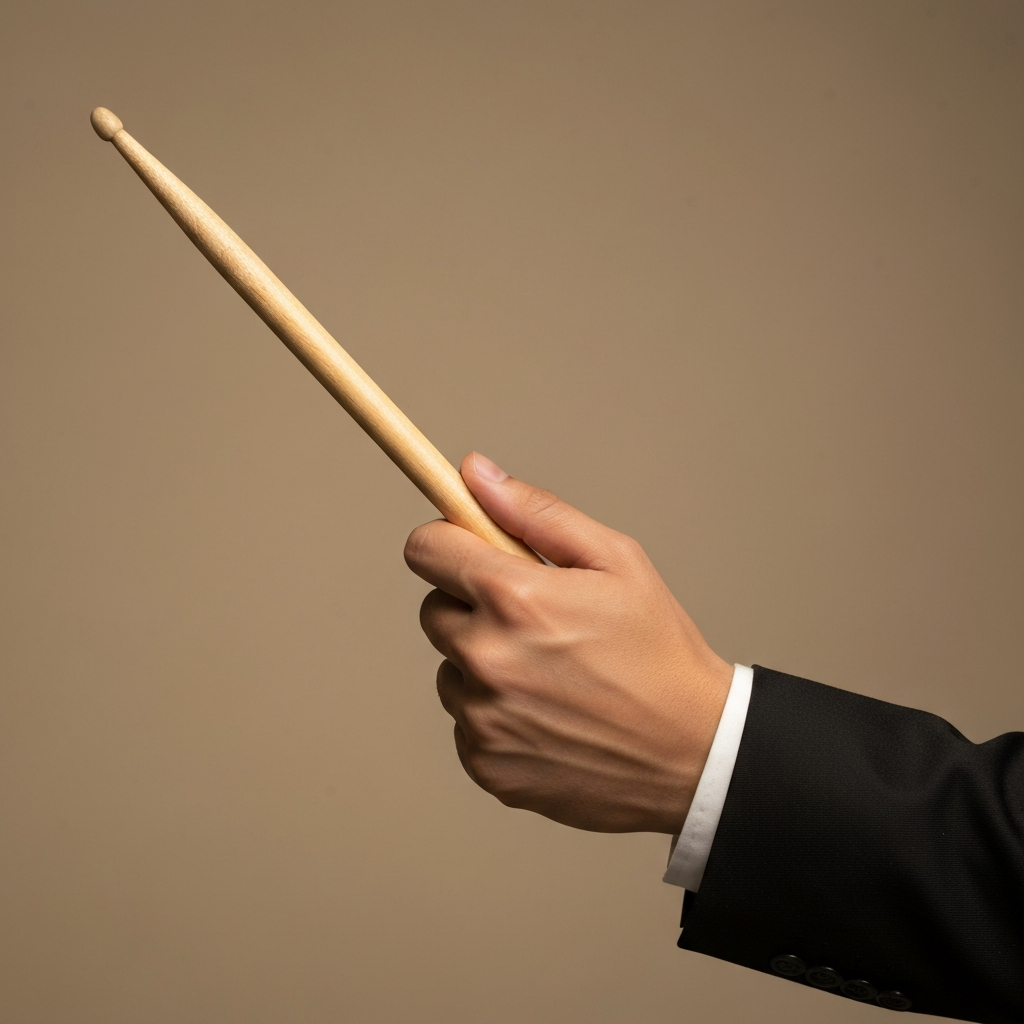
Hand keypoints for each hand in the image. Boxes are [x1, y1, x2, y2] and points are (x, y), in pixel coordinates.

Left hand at [404, 453, 732, 833]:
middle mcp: (486, 659)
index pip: (426, 550)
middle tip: (535, 622)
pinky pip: (465, 720)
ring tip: (552, 675)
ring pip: (450, 669)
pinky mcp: (484, 763)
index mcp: (515, 598)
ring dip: (484, 665)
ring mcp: (482, 718)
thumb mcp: (617, 561)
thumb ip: (536, 512)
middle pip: (433, 610)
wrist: (694, 754)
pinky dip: (495, 714)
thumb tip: (473, 473)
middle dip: (473, 607)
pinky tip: (548, 715)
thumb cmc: (660, 651)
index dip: (449, 544)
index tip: (471, 552)